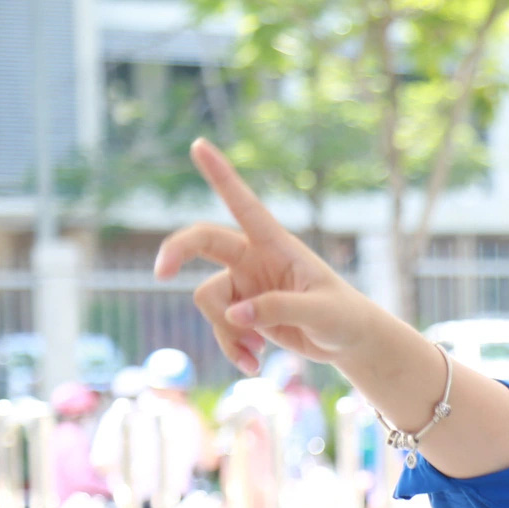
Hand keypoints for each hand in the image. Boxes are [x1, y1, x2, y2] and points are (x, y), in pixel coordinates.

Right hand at [155, 139, 386, 375]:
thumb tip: (236, 315)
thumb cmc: (344, 317)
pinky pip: (221, 328)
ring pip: (209, 301)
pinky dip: (231, 348)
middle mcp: (254, 258)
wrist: (348, 342)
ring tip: (254, 356)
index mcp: (277, 244)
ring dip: (225, 332)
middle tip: (160, 271)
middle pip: (202, 242)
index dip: (221, 175)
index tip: (199, 144)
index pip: (243, 204)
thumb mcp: (321, 313)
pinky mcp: (242, 312)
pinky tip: (253, 363)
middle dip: (177, 253)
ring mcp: (244, 284)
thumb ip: (279, 309)